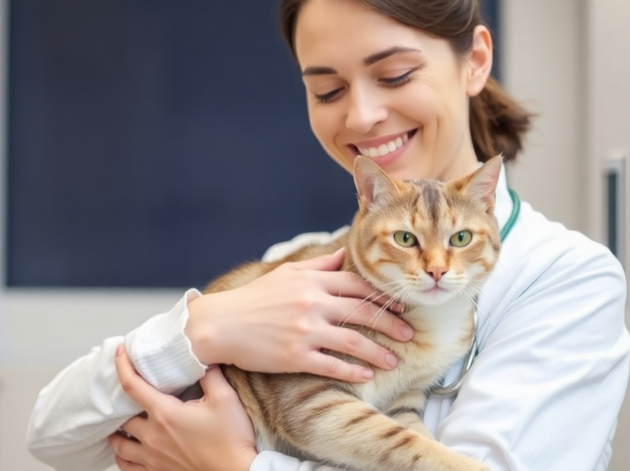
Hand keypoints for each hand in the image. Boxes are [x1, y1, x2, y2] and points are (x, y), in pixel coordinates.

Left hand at [109, 346, 257, 470]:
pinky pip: (128, 466)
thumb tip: (202, 358)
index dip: (122, 366)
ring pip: (120, 444)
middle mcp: (153, 436)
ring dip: (117, 432)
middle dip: (122, 403)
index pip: (132, 386)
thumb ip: (210, 375)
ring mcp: (153, 457)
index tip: (120, 353)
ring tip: (121, 423)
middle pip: (122, 417)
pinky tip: (126, 450)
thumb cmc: (231, 438)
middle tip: (129, 392)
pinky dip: (122, 456)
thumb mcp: (225, 399)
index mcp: (165, 414)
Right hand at [185, 248, 413, 383]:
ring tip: (394, 360)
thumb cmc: (253, 299)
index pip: (357, 285)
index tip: (400, 307)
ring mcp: (304, 331)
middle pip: (362, 313)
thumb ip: (318, 266)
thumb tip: (343, 255)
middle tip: (410, 334)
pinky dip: (353, 370)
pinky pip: (332, 365)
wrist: (219, 325)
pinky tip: (367, 374)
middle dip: (391, 325)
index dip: (382, 297)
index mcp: (310, 281)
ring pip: (354, 341)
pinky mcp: (295, 356)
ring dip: (379, 352)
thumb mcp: (286, 274)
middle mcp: (311, 303)